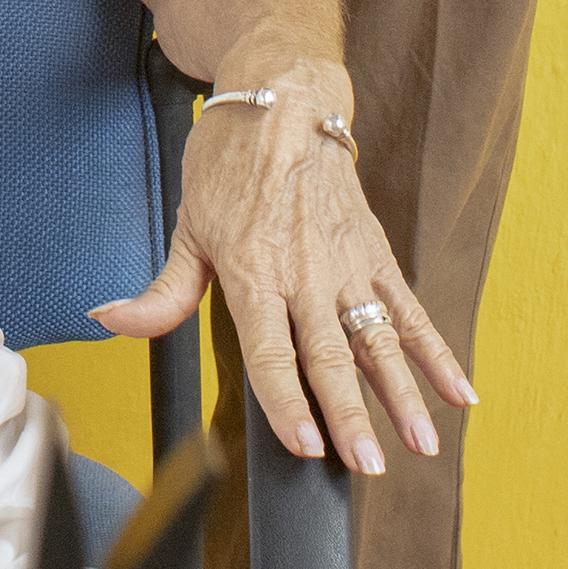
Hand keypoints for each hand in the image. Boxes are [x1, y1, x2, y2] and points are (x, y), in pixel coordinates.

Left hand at [85, 65, 471, 475]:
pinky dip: (437, 353)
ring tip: (420, 445)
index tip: (306, 447)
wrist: (284, 100)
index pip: (273, 352)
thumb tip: (107, 321)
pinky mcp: (375, 253)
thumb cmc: (228, 164)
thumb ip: (162, 290)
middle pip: (331, 356)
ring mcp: (346, 264)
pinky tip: (459, 393)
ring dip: (402, 396)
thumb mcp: (188, 225)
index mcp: (254, 271)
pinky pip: (411, 309)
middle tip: (368, 468)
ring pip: (379, 340)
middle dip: (350, 417)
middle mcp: (305, 273)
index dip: (289, 403)